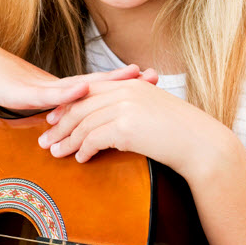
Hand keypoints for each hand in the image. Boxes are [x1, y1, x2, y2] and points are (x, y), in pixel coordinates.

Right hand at [0, 44, 152, 113]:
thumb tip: (76, 125)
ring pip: (80, 85)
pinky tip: (82, 90)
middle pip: (100, 82)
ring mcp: (44, 86)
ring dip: (106, 82)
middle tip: (155, 76)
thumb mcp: (37, 102)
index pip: (102, 87)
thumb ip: (58, 110)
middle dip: (128, 81)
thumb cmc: (5, 84)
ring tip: (131, 77)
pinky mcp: (26, 91)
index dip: (127, 85)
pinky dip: (67, 92)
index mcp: (66, 89)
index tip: (155, 81)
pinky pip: (49, 93)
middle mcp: (60, 85)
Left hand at [37, 73, 230, 176]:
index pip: (90, 89)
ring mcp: (125, 107)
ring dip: (67, 140)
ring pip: (84, 123)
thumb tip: (115, 121)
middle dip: (60, 124)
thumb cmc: (182, 132)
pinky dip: (84, 150)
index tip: (54, 118)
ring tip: (56, 153)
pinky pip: (94, 139)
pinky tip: (81, 160)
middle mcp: (126, 91)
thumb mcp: (155, 110)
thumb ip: (133, 107)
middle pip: (81, 105)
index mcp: (131, 84)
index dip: (68, 104)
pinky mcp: (126, 127)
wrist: (201, 143)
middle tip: (45, 139)